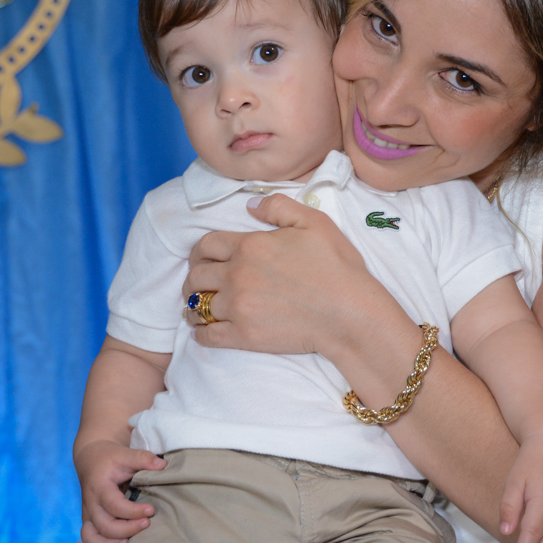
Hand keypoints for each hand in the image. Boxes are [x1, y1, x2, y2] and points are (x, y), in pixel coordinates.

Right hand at [74, 439, 165, 542]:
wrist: (91, 459)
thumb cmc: (111, 458)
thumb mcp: (126, 454)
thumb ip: (143, 458)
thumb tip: (163, 465)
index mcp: (99, 487)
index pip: (113, 505)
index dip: (132, 512)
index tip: (150, 510)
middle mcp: (90, 503)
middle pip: (104, 525)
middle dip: (126, 529)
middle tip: (147, 523)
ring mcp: (88, 514)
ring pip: (91, 538)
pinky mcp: (89, 520)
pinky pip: (90, 541)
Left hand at [183, 193, 391, 358]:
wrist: (349, 312)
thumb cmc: (336, 266)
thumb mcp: (314, 221)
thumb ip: (278, 207)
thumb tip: (250, 206)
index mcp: (249, 246)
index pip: (206, 245)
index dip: (200, 252)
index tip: (202, 259)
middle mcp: (237, 275)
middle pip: (196, 276)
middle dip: (194, 278)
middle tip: (199, 283)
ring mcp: (238, 307)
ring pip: (197, 306)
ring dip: (194, 306)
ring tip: (196, 309)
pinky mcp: (244, 336)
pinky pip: (208, 335)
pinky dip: (200, 333)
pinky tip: (203, 331)